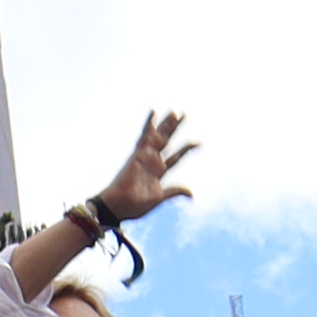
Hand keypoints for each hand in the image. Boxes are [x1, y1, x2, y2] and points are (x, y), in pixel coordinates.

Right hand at [87, 110, 195, 227]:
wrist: (118, 206)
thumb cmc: (134, 205)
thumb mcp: (159, 198)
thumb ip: (175, 192)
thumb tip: (191, 195)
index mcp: (158, 172)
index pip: (176, 157)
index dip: (187, 149)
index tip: (198, 142)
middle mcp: (153, 161)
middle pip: (167, 141)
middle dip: (175, 128)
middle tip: (184, 114)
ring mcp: (145, 156)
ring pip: (158, 135)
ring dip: (166, 124)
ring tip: (175, 112)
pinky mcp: (138, 153)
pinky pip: (144, 135)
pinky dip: (149, 124)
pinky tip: (153, 111)